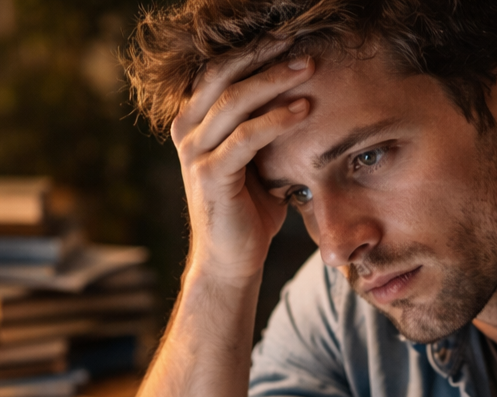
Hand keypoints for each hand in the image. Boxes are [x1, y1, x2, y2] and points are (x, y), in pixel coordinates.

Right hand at [171, 45, 314, 282]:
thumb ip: (264, 130)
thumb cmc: (248, 211)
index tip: (290, 35)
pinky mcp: (210, 176)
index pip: (220, 71)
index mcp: (195, 122)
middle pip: (223, 76)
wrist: (231, 261)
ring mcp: (195, 154)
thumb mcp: (256, 161)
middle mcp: (187, 132)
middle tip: (300, 40)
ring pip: (234, 102)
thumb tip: (302, 95)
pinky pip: (246, 138)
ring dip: (275, 81)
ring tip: (309, 67)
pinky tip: (303, 110)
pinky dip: (276, 120)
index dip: (253, 50)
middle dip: (263, 54)